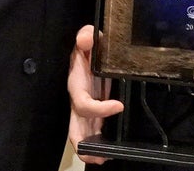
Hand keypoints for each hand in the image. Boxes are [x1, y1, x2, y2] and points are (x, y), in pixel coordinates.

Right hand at [68, 25, 123, 164]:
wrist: (89, 50)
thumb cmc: (89, 46)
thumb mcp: (88, 37)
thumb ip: (86, 36)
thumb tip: (85, 40)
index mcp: (76, 84)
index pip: (83, 102)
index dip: (99, 108)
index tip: (118, 105)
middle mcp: (79, 99)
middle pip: (74, 127)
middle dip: (83, 145)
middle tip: (98, 157)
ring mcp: (86, 108)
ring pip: (82, 133)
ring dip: (91, 149)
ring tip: (106, 158)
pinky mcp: (95, 111)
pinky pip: (94, 129)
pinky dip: (100, 141)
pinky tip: (112, 149)